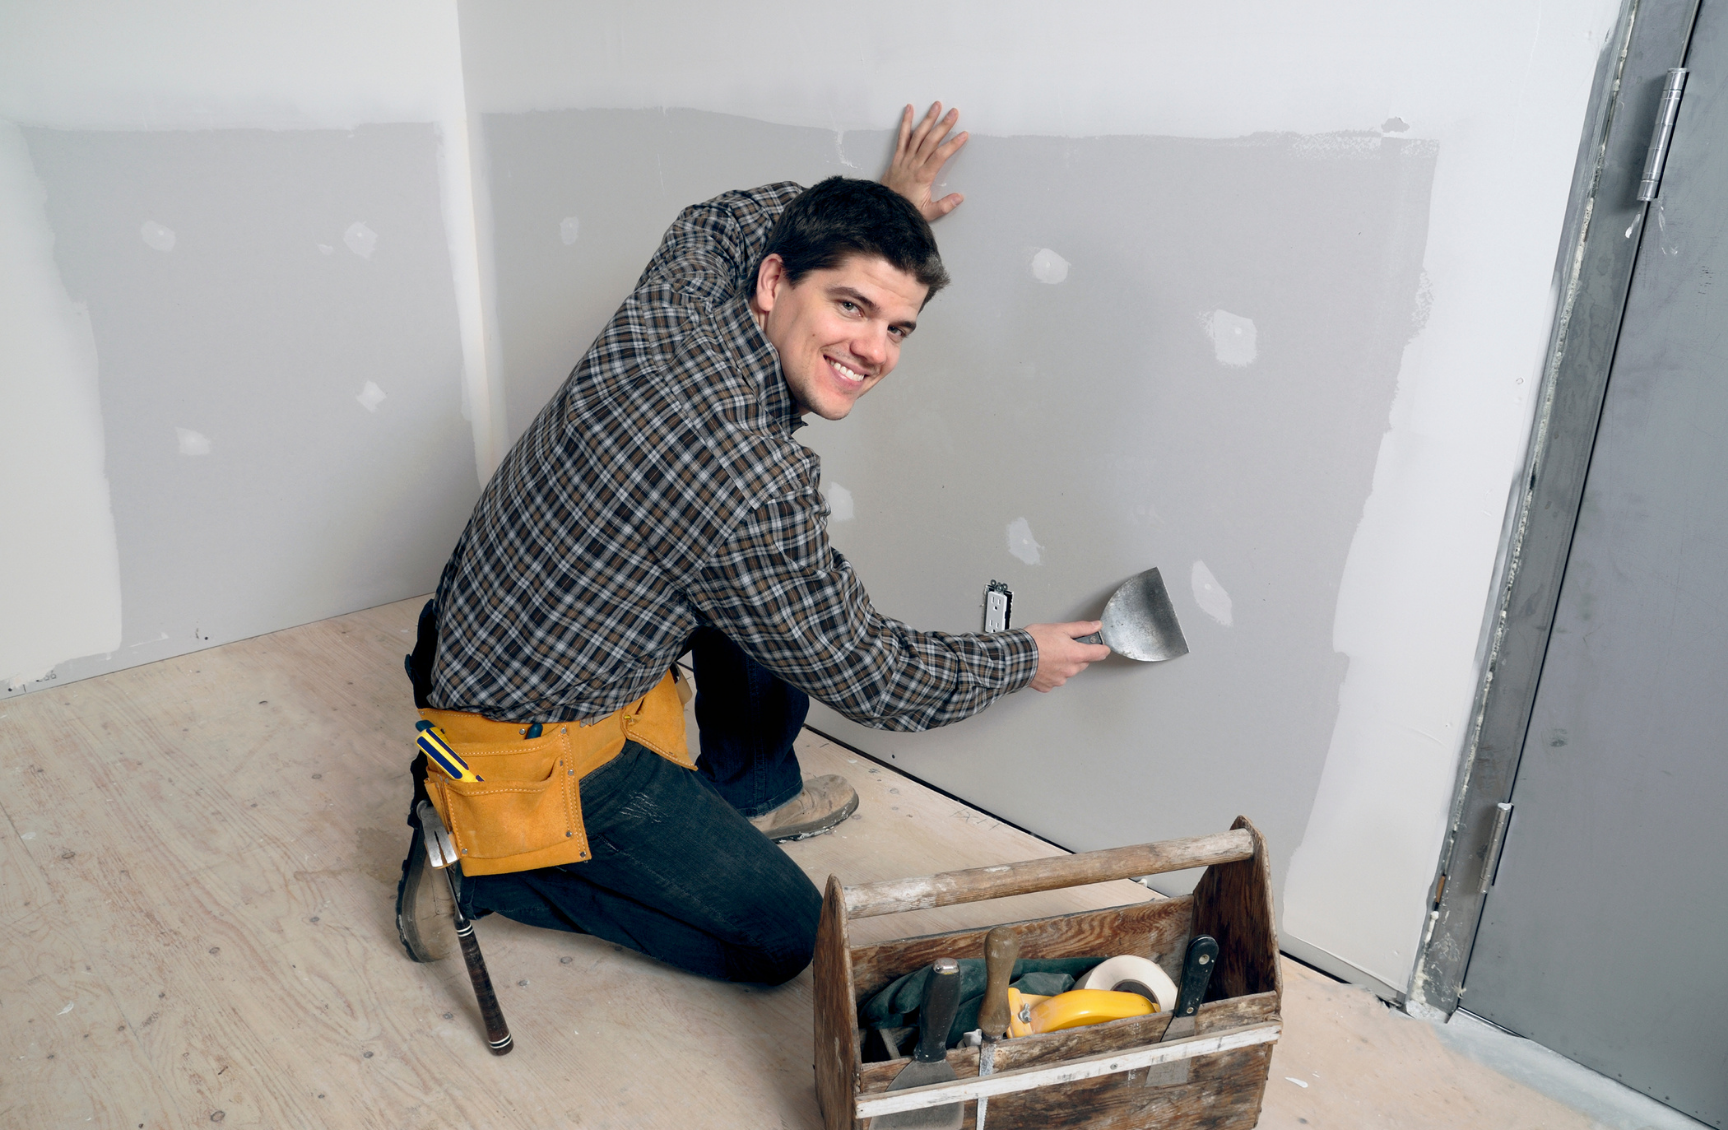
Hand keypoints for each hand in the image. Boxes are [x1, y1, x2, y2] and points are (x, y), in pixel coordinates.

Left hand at [882, 102, 968, 221]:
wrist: (884, 210)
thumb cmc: (906, 211)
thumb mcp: (928, 213)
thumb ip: (944, 206)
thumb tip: (960, 197)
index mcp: (923, 176)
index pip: (940, 156)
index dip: (952, 144)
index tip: (964, 135)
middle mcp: (913, 164)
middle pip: (930, 140)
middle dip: (943, 125)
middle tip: (954, 112)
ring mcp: (904, 159)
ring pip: (917, 135)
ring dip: (928, 119)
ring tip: (937, 106)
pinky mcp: (897, 157)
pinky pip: (901, 137)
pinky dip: (906, 123)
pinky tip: (909, 109)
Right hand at [1025, 622, 1110, 691]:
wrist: (1013, 656)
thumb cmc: (1033, 642)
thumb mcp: (1059, 628)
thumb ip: (1081, 628)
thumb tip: (1095, 626)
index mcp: (1076, 654)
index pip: (1100, 653)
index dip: (1102, 647)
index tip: (1101, 645)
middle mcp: (1070, 669)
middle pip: (1083, 662)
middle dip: (1077, 654)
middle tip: (1063, 645)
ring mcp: (1059, 679)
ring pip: (1069, 671)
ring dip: (1063, 664)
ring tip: (1049, 653)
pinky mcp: (1048, 686)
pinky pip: (1055, 679)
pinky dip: (1051, 672)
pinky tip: (1043, 663)